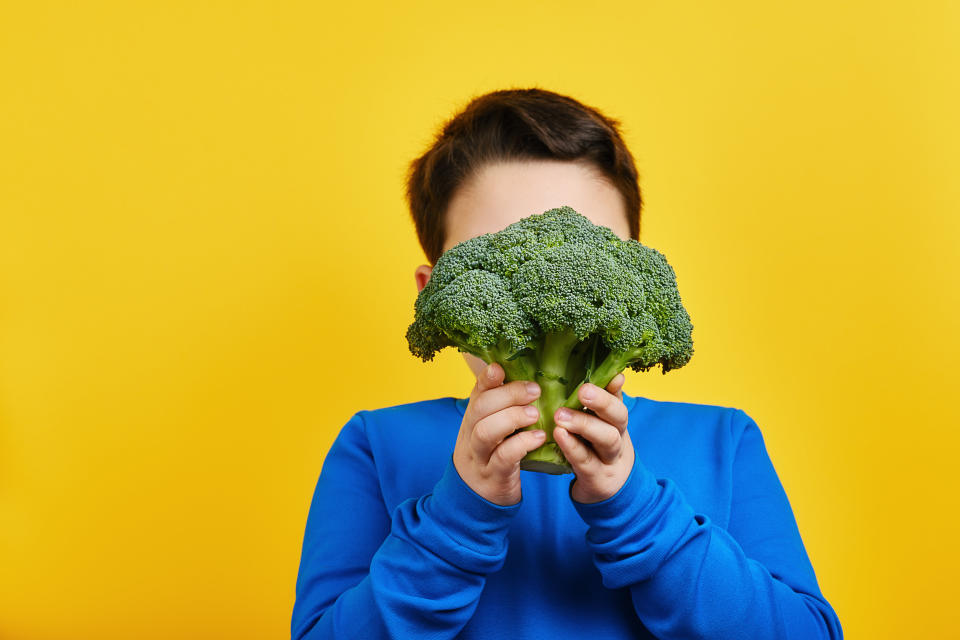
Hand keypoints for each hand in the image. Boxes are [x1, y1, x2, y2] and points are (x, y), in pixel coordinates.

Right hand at [453, 363, 545, 505]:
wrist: (474, 501)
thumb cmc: (490, 458)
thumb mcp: (491, 431)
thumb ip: (502, 409)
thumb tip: (528, 382)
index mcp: (472, 419)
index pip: (476, 393)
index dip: (487, 379)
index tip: (500, 368)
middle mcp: (470, 435)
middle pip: (480, 408)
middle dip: (507, 395)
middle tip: (534, 390)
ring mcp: (479, 457)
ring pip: (485, 432)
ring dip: (511, 418)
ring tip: (535, 414)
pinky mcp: (493, 477)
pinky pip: (502, 458)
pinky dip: (520, 445)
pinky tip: (539, 438)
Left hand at [553, 373, 633, 503]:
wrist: (604, 488)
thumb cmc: (595, 450)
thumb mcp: (598, 426)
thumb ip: (594, 404)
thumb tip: (593, 375)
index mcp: (616, 421)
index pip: (619, 398)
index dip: (616, 388)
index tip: (614, 375)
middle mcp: (618, 437)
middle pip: (619, 417)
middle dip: (603, 403)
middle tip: (583, 390)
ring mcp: (610, 458)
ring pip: (607, 439)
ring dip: (585, 424)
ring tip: (561, 415)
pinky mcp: (597, 477)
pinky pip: (586, 460)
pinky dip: (572, 447)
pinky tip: (559, 435)